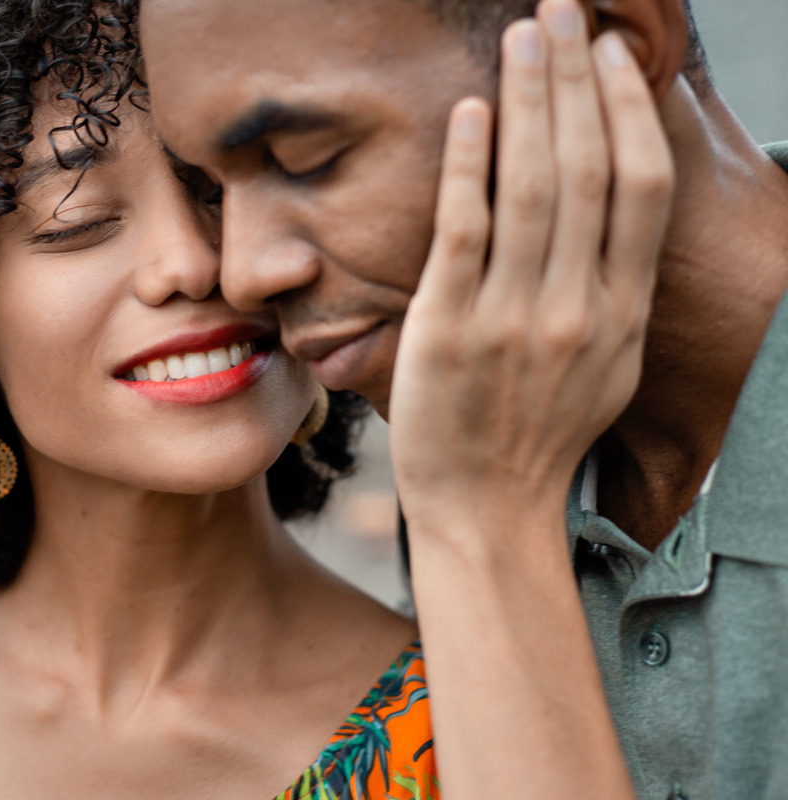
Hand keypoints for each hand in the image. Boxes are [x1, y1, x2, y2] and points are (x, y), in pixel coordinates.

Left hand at [389, 5, 673, 542]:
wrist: (486, 508)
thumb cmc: (539, 435)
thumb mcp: (606, 366)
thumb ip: (612, 293)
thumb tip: (611, 222)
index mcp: (623, 311)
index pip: (638, 186)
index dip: (624, 109)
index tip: (607, 55)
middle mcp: (577, 306)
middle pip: (585, 167)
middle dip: (572, 79)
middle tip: (559, 11)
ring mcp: (512, 316)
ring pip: (531, 187)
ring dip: (528, 100)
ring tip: (523, 36)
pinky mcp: (449, 327)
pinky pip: (464, 230)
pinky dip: (471, 165)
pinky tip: (473, 110)